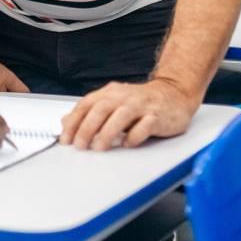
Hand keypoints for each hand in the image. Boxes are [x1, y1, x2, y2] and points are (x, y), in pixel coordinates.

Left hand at [60, 79, 197, 150]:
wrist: (174, 93)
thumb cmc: (141, 101)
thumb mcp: (113, 102)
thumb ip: (90, 111)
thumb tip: (66, 122)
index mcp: (111, 93)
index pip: (87, 104)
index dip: (74, 122)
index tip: (66, 138)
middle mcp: (124, 97)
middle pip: (101, 109)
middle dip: (87, 128)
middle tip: (80, 145)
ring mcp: (142, 106)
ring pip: (121, 116)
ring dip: (107, 132)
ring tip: (99, 147)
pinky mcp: (158, 116)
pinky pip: (145, 126)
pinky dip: (134, 136)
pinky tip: (127, 144)